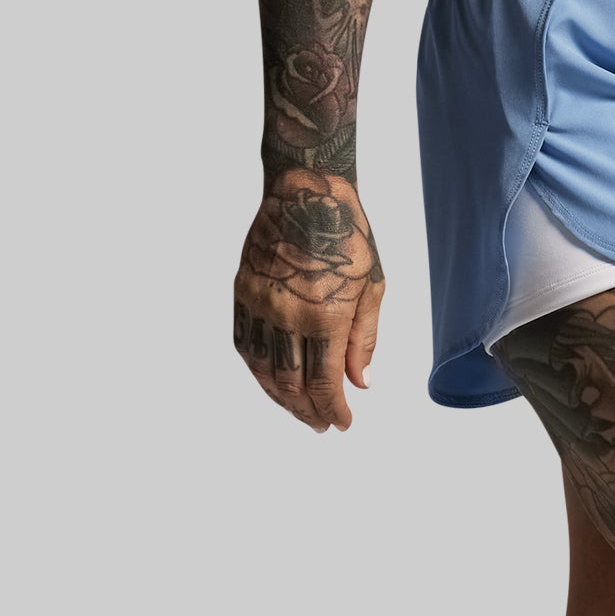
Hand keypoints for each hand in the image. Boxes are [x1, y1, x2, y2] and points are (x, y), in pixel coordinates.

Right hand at [231, 168, 383, 430]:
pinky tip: (272, 382)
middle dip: (308, 411)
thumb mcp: (372, 289)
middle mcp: (287, 314)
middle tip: (321, 425)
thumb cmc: (347, 236)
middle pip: (293, 384)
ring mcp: (260, 304)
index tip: (343, 423)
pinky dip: (258, 371)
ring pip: (264, 370)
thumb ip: (363, 341)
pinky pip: (245, 344)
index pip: (325, 382)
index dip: (333, 409)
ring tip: (299, 412)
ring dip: (281, 398)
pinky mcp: (242, 292)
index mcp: (325, 315)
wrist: (305, 190)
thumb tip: (359, 384)